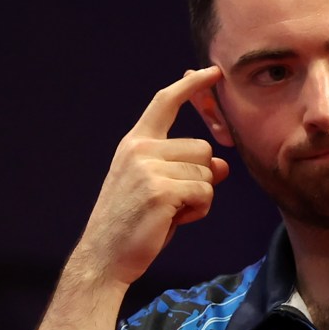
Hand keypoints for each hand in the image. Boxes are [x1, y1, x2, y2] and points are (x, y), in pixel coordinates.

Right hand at [72, 66, 228, 286]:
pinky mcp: (160, 190)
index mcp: (135, 143)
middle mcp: (140, 149)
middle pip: (203, 148)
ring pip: (207, 171)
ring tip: (170, 212)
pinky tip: (174, 220)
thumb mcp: (161, 189)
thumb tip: (224, 165)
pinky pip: (205, 192)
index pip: (165, 102)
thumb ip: (188, 171)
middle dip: (200, 177)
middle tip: (173, 202)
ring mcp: (148, 168)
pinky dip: (199, 210)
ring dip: (199, 196)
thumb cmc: (134, 224)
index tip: (212, 71)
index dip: (191, 85)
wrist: (104, 257)